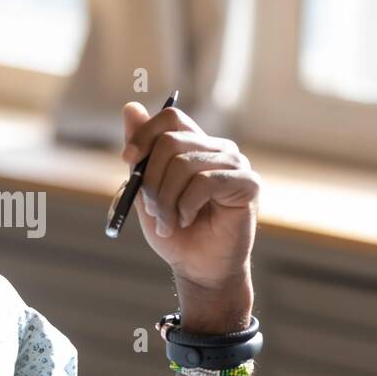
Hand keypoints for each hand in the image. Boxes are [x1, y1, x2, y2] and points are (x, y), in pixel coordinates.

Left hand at [121, 102, 260, 328]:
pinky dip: (186, 205)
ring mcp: (235, 164)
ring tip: (169, 223)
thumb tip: (130, 107)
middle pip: (170, 141)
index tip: (128, 160)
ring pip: (183, 164)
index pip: (170, 117)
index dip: (145, 134)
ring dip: (165, 200)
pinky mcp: (248, 183)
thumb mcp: (147, 190)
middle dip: (150, 180)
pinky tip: (187, 220)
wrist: (198, 268)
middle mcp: (217, 148)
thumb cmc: (175, 231)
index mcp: (195, 145)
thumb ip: (141, 152)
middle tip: (152, 210)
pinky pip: (205, 182)